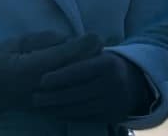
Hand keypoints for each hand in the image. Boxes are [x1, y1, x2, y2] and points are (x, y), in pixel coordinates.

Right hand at [0, 31, 102, 118]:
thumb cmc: (2, 56)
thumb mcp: (21, 41)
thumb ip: (46, 41)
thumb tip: (71, 40)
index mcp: (31, 67)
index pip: (64, 56)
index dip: (83, 45)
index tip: (96, 35)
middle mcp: (40, 86)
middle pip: (73, 71)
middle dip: (90, 57)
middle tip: (102, 43)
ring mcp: (44, 99)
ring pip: (74, 86)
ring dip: (88, 71)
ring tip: (97, 57)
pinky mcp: (46, 106)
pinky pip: (69, 97)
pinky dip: (80, 86)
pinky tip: (87, 76)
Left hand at [32, 51, 153, 122]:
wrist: (132, 82)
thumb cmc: (103, 62)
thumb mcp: (96, 52)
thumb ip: (78, 51)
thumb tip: (52, 49)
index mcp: (108, 64)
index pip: (79, 71)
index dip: (59, 77)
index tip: (41, 80)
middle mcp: (113, 84)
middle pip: (77, 93)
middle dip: (53, 97)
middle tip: (34, 97)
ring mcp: (114, 102)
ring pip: (80, 108)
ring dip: (57, 108)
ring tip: (40, 106)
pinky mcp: (113, 116)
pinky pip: (86, 118)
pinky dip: (68, 115)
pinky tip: (54, 112)